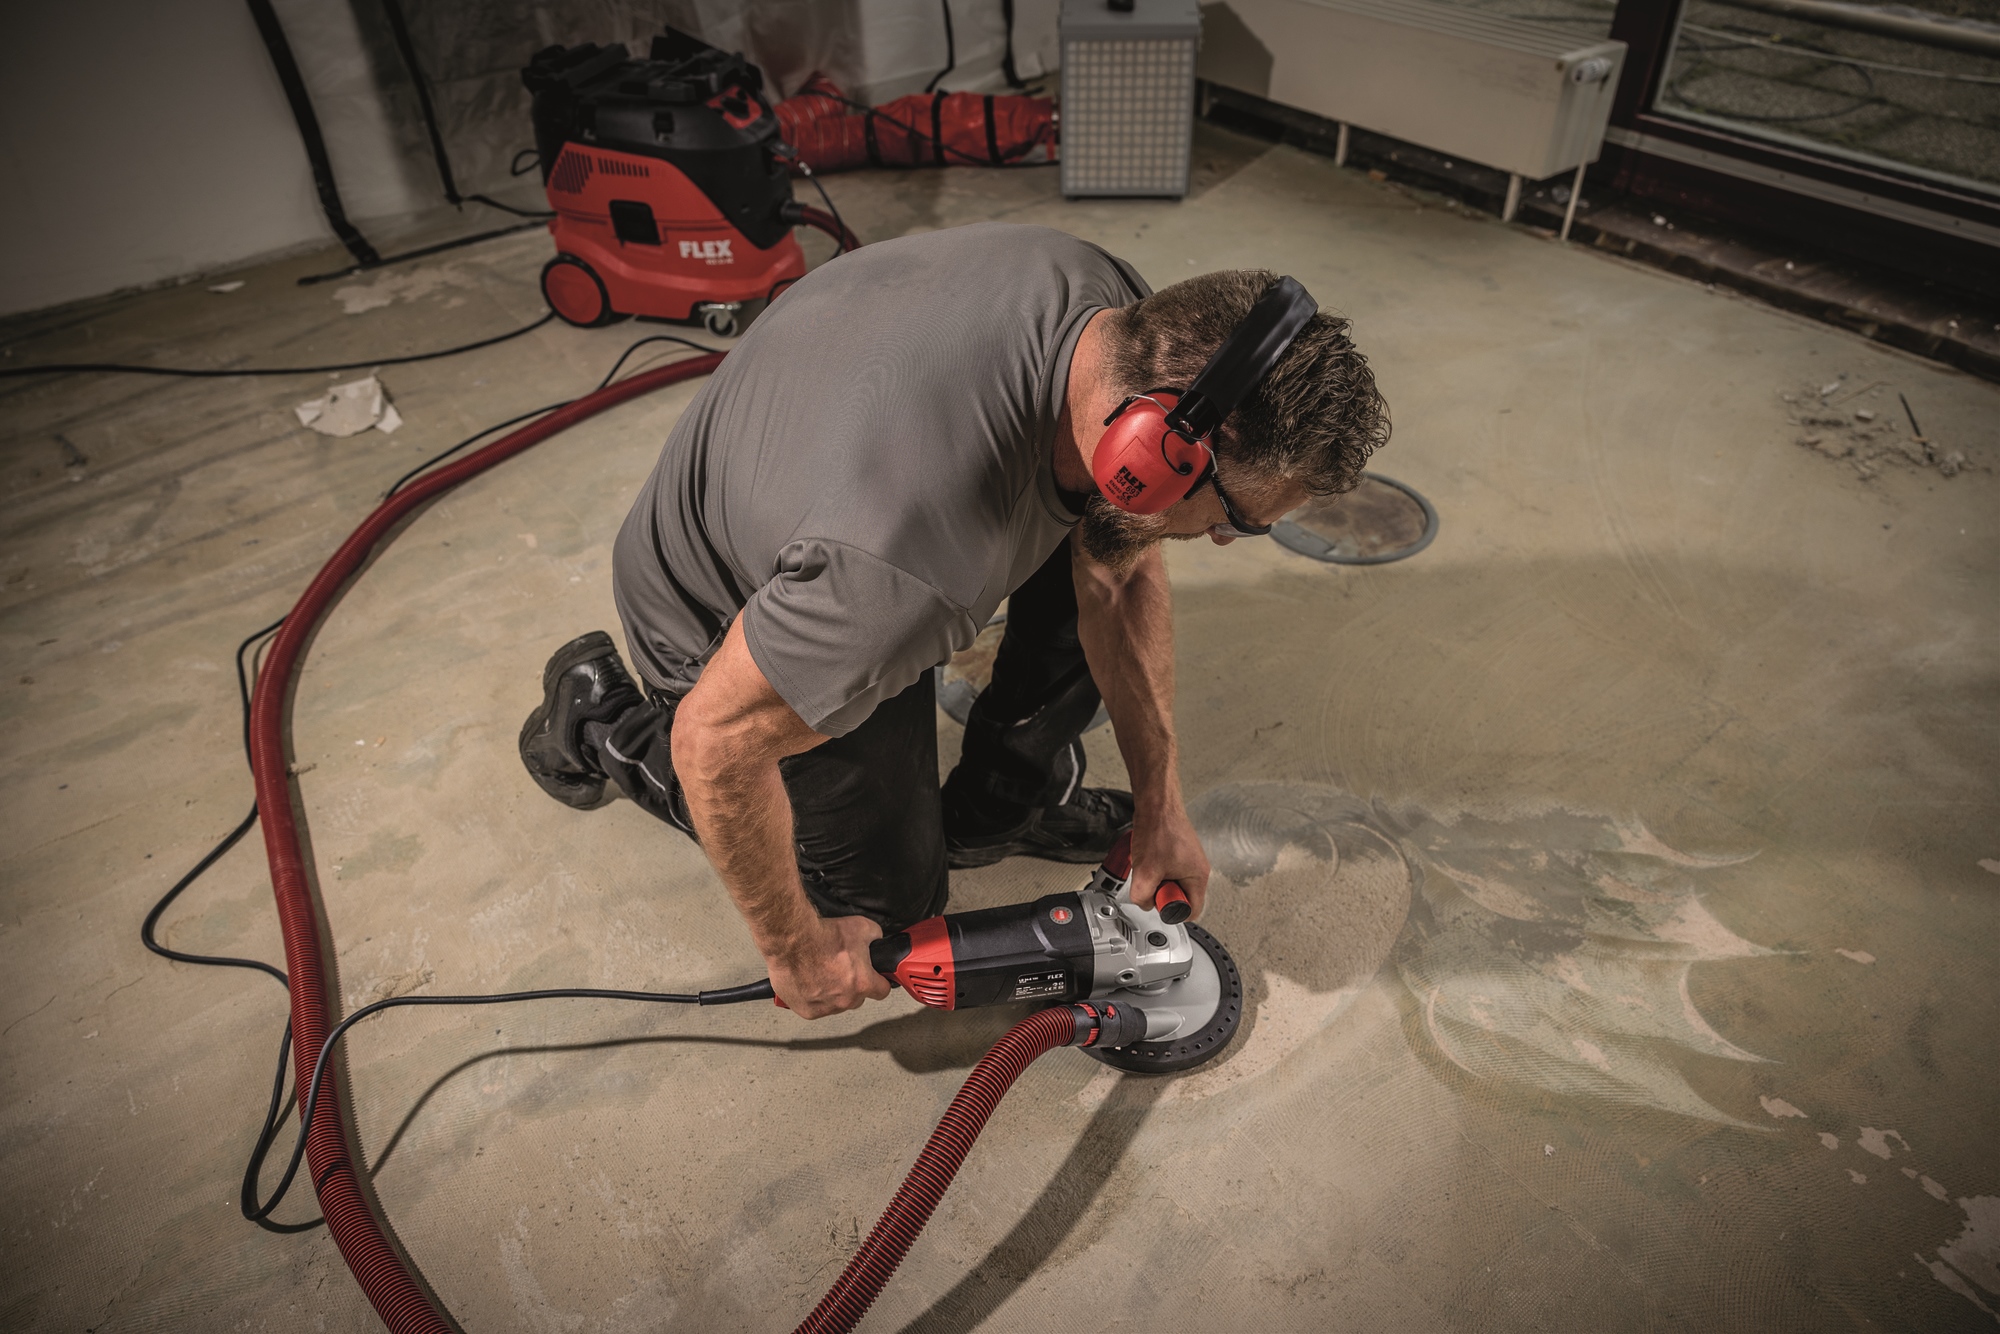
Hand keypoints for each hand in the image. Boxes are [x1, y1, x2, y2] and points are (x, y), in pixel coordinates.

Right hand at [766, 914, 891, 1018]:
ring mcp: (826, 1007)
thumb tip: (876, 939)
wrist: (792, 942)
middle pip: (857, 998)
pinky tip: (810, 982)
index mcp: (862, 983)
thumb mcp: (861, 927)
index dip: (879, 982)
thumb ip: (875, 936)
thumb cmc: (821, 937)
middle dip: (852, 986)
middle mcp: (845, 1000)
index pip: (882, 991)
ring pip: (836, 1004)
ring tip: (822, 973)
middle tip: (841, 969)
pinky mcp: (807, 1011)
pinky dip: (813, 998)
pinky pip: (816, 1008)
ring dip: (832, 992)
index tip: (874, 978)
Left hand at [1128, 797, 1210, 920]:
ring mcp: (1188, 860)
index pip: (1191, 911)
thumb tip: (1145, 903)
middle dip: (1162, 892)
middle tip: (1153, 879)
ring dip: (1156, 879)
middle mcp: (1198, 869)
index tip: (1158, 900)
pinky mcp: (1178, 853)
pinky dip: (1154, 868)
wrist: (1155, 804)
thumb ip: (1143, 896)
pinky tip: (1149, 858)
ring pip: (1170, 883)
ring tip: (1150, 865)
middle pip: (1179, 898)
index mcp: (1199, 877)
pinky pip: (1166, 871)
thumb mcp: (1145, 872)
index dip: (1171, 911)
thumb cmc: (1157, 830)